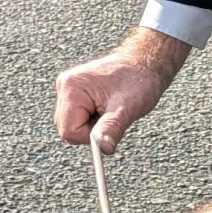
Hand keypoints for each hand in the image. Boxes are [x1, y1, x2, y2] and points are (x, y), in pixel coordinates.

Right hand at [56, 25, 191, 152]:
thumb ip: (111, 128)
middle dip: (90, 129)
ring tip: (110, 109)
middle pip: (67, 128)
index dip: (89, 135)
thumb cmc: (139, 81)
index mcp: (72, 88)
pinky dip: (93, 118)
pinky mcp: (75, 92)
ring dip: (92, 124)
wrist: (146, 63)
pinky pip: (78, 117)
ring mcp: (68, 89)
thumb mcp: (127, 108)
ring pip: (72, 124)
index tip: (109, 125)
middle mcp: (65, 87)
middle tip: (111, 114)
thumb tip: (103, 150)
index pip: (68, 130)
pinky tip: (106, 106)